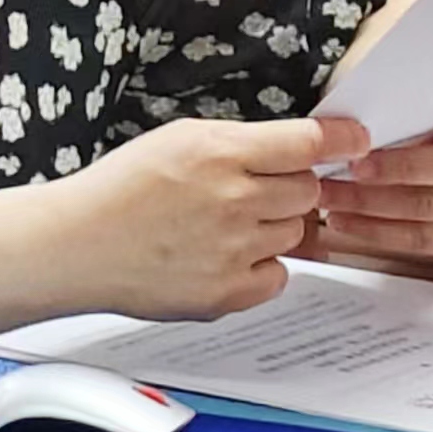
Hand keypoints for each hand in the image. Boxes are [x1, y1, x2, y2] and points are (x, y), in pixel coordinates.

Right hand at [47, 114, 370, 322]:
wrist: (77, 244)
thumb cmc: (120, 189)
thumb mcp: (178, 140)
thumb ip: (238, 144)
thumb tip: (295, 149)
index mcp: (219, 152)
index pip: (307, 142)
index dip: (340, 140)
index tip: (355, 139)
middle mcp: (233, 198)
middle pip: (308, 190)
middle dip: (290, 186)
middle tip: (252, 189)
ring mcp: (233, 249)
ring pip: (296, 232)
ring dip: (273, 226)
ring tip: (224, 224)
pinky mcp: (228, 292)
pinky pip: (278, 275)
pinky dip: (262, 266)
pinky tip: (224, 255)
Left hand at [316, 38, 432, 259]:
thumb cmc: (432, 125)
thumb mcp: (426, 93)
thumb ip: (422, 69)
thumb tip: (412, 22)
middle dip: (397, 168)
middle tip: (353, 163)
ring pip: (430, 208)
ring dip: (373, 203)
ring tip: (330, 193)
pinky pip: (423, 241)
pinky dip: (378, 232)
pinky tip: (345, 220)